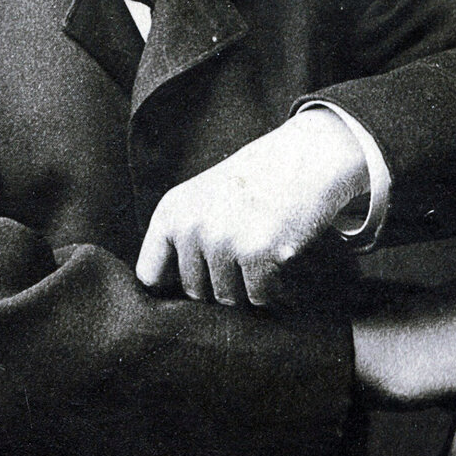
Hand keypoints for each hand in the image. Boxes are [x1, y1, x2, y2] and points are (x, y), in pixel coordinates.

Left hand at [135, 108, 368, 307]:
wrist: (306, 157)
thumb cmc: (255, 182)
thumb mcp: (203, 197)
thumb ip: (184, 237)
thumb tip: (176, 296)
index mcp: (171, 211)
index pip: (149, 275)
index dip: (173, 284)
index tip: (198, 277)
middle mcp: (191, 227)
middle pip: (195, 292)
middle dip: (220, 282)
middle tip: (244, 255)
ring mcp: (223, 242)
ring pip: (228, 298)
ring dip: (248, 287)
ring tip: (263, 253)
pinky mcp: (258, 255)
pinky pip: (259, 298)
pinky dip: (274, 290)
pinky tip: (281, 259)